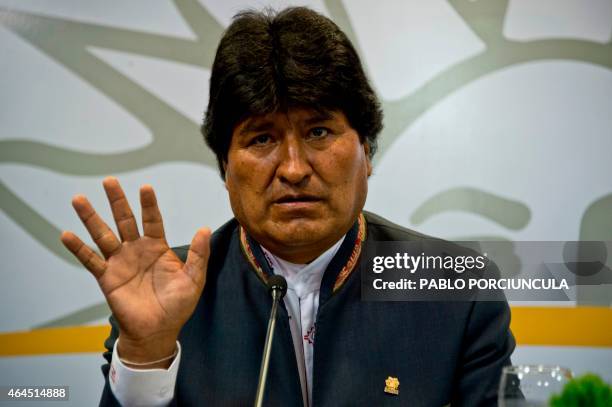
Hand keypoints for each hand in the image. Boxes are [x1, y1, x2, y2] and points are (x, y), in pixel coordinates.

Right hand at [60, 177, 210, 366]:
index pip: (152, 220)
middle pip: (125, 220)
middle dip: (117, 201)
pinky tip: (67, 235)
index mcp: (158, 248)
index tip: (145, 187)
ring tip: (79, 199)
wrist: (158, 331)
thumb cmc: (177, 306)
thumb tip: (204, 229)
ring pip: (103, 235)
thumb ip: (198, 254)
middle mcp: (136, 250)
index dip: (148, 205)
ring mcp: (120, 262)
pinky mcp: (107, 277)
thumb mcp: (193, 278)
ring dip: (91, 217)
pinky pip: (91, 260)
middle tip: (109, 180)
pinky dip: (78, 248)